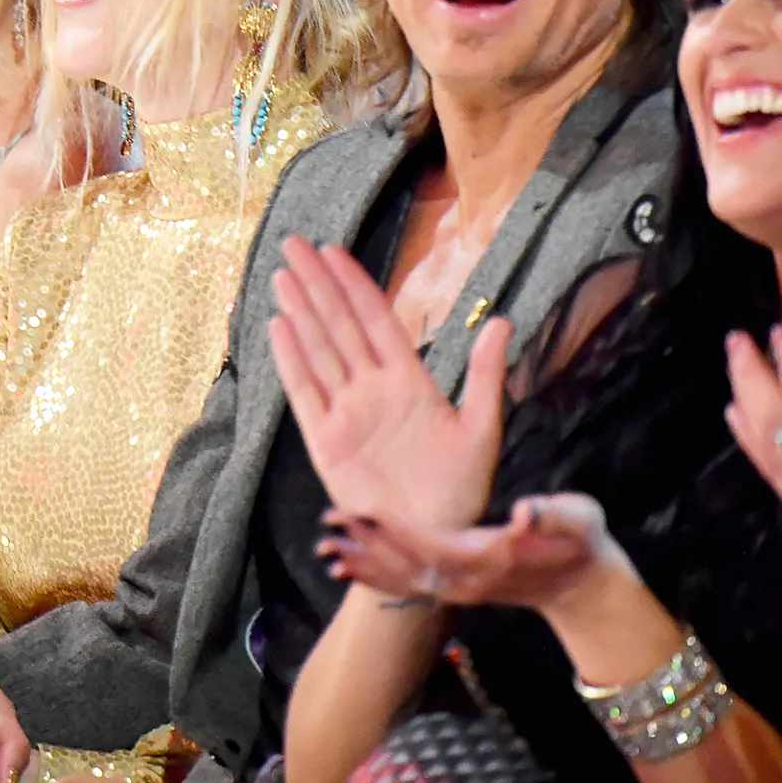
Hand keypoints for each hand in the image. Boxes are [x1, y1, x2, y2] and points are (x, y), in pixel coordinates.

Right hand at [269, 238, 510, 527]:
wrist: (431, 539)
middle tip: (293, 243)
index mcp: (409, 381)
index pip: (376, 319)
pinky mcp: (326, 440)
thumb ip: (486, 375)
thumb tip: (502, 319)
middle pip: (340, 324)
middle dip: (317, 283)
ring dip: (300, 312)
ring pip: (319, 350)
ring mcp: (347, 412)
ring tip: (282, 275)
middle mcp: (373, 389)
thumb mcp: (483, 428)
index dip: (354, 284)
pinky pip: (304, 392)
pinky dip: (291, 361)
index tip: (334, 251)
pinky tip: (279, 328)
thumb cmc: (461, 489)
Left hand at [319, 492, 629, 616]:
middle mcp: (468, 579)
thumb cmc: (580, 540)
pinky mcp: (456, 590)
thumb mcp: (577, 517)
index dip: (398, 531)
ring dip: (364, 567)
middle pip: (408, 565)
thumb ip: (552, 514)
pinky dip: (377, 581)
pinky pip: (409, 587)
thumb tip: (524, 511)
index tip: (364, 514)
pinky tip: (349, 570)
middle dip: (368, 549)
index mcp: (490, 556)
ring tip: (325, 553)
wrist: (584, 585)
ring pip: (403, 580)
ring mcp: (460, 589)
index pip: (434, 544)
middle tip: (327, 531)